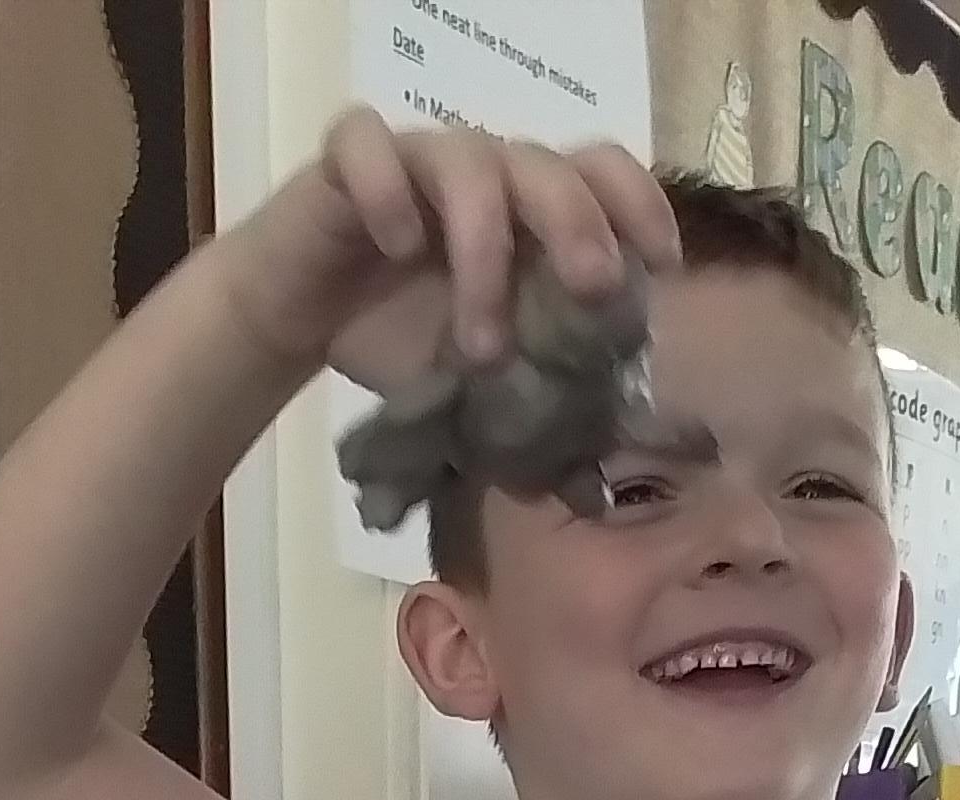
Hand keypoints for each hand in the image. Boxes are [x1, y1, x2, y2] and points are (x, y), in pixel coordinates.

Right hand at [215, 112, 677, 393]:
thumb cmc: (398, 341)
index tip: (658, 267)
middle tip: (589, 288)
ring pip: (468, 159)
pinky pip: (368, 145)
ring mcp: (417, 157)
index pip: (600, 173)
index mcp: (527, 211)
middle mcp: (484, 172)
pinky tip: (393, 244)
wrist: (300, 318)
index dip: (637, 204)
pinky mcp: (347, 158)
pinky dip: (385, 188)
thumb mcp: (475, 395)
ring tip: (476, 344)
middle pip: (547, 162)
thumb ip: (532, 428)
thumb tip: (590, 493)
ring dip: (484, 249)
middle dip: (578, 223)